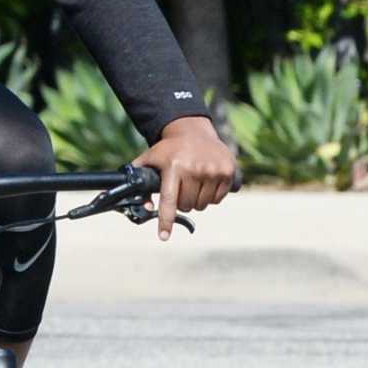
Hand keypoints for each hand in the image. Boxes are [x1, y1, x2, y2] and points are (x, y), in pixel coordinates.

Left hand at [136, 116, 235, 241]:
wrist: (193, 130)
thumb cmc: (168, 150)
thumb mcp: (149, 159)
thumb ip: (139, 180)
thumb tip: (145, 206)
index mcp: (174, 167)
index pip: (169, 200)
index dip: (166, 221)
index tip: (164, 237)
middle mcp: (194, 169)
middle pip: (187, 206)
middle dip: (182, 203)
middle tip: (181, 189)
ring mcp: (213, 170)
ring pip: (203, 205)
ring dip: (196, 201)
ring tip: (193, 184)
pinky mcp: (228, 171)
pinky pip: (217, 199)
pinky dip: (211, 196)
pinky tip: (206, 181)